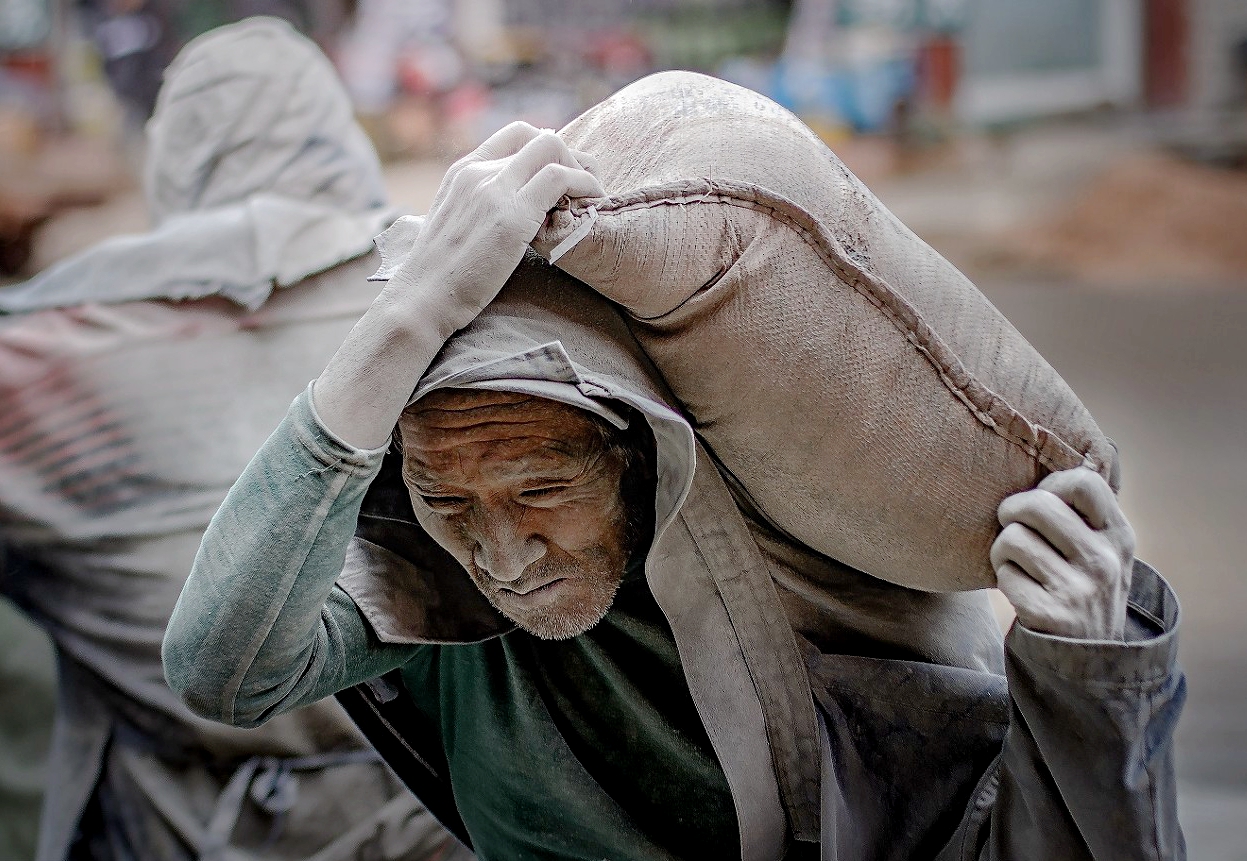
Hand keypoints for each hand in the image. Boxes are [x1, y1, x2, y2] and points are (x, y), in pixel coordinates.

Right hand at [384, 121, 603, 333]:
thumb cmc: (441, 275)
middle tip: (584, 187)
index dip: (547, 150)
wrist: (423, 297)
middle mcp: (479, 172)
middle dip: (570, 157)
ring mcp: (494, 190)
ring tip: (592, 197)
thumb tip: (505, 210)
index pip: (516, 135)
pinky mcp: (512, 215)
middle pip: (539, 137)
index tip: (564, 175)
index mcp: (464, 171)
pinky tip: (592, 204)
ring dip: (581, 170)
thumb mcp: (455, 224)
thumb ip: (478, 206)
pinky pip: (559, 178)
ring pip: (552, 149)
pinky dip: (584, 185)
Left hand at [991, 467, 1134, 640]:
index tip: (1043, 499)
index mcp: (1120, 537)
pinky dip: (1004, 579)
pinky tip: (1021, 589)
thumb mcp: (1103, 551)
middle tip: (1011, 524)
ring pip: (1012, 538)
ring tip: (1017, 562)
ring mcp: (1079, 590)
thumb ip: (1084, 514)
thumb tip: (1046, 460)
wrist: (1090, 661)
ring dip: (1002, 550)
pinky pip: (1005, 575)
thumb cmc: (1083, 588)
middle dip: (1010, 512)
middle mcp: (1105, 561)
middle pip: (1035, 505)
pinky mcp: (1051, 615)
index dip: (1050, 483)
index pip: (1083, 481)